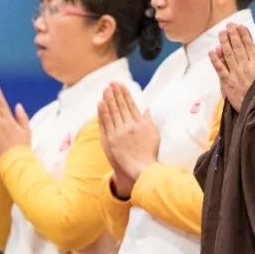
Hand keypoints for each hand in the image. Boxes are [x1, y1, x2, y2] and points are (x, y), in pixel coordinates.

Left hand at [97, 82, 158, 198]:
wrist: (141, 170)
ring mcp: (119, 133)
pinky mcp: (110, 140)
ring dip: (108, 99)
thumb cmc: (149, 153)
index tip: (120, 84)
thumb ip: (149, 120)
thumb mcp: (154, 134)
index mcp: (140, 123)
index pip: (130, 104)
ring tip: (105, 90)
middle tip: (111, 83)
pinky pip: (105, 124)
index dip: (124, 93)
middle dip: (115, 93)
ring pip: (112, 112)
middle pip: (120, 106)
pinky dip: (102, 113)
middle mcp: (129, 126)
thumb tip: (146, 109)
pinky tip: (100, 103)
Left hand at [209, 23, 254, 110]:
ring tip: (221, 32)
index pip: (249, 46)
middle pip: (237, 47)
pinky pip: (220, 69)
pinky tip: (212, 51)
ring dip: (224, 42)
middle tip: (229, 25)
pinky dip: (215, 60)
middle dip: (233, 35)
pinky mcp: (226, 82)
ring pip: (228, 55)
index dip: (244, 35)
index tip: (240, 26)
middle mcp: (244, 66)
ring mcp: (234, 73)